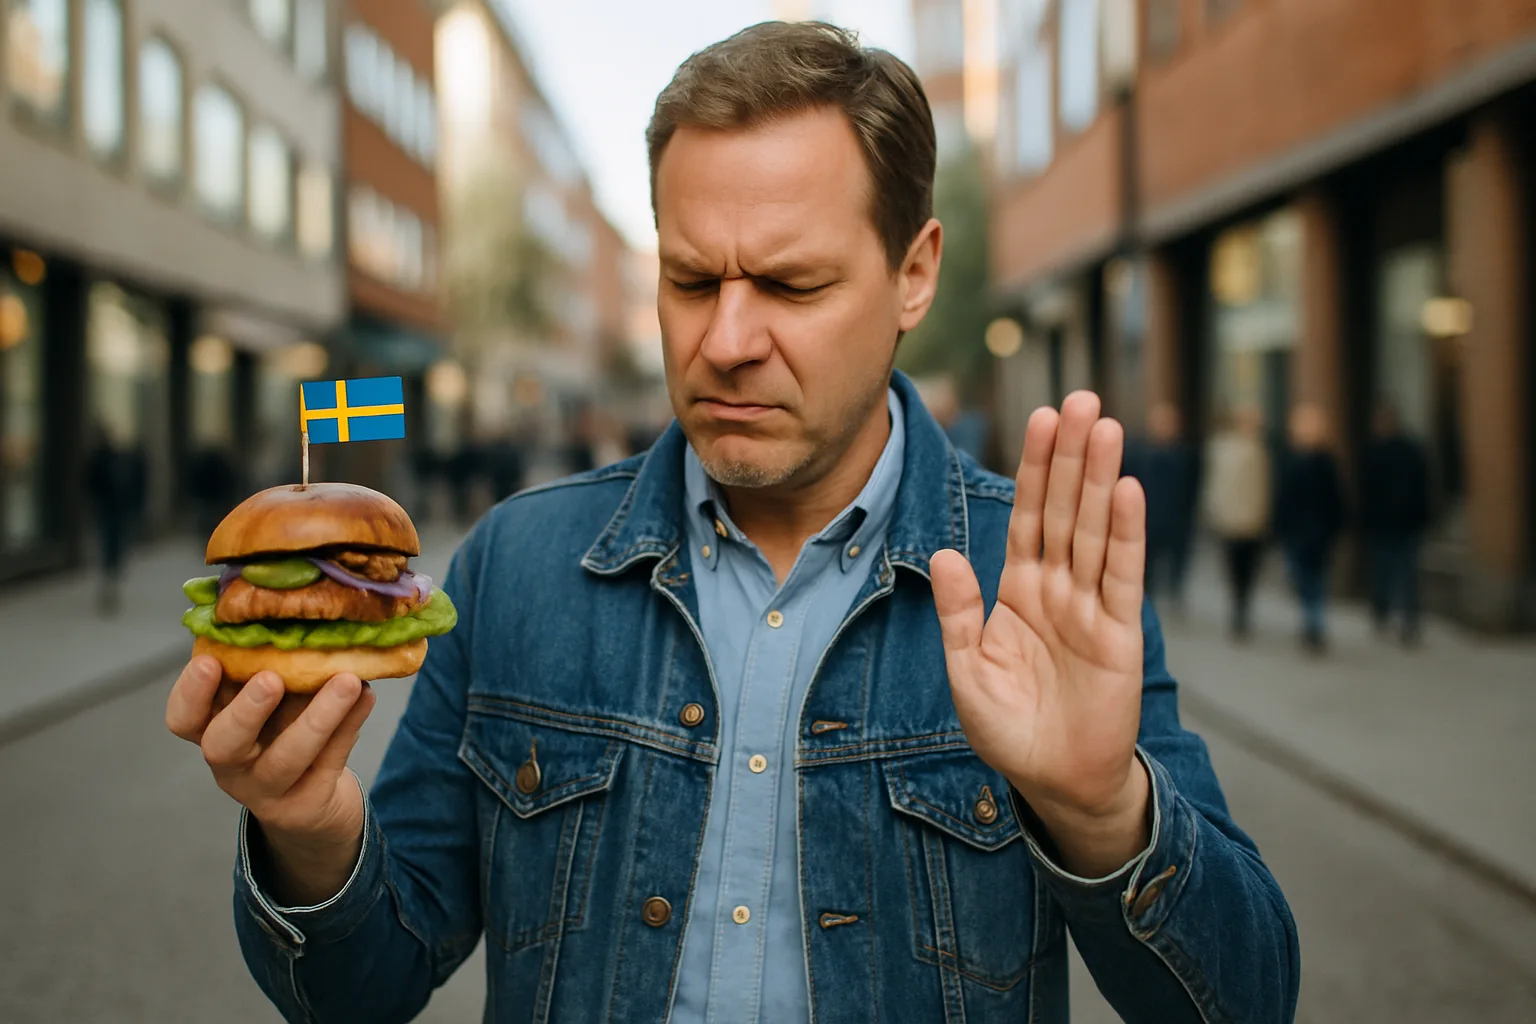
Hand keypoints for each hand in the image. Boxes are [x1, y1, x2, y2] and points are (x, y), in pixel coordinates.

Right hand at [166, 655, 375, 902]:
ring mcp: (268, 790)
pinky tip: (366, 696)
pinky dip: (348, 726)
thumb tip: (293, 616)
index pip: (183, 720)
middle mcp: (232, 766)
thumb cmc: (281, 732)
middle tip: (271, 679)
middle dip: (245, 711)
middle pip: (223, 745)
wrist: (312, 800)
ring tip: (348, 681)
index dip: (190, 693)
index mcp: (212, 732)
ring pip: (287, 758)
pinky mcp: (308, 803)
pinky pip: (329, 762)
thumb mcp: (266, 704)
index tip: (209, 661)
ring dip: (318, 717)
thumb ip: (266, 670)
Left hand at [931, 392, 1148, 875]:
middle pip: (1064, 508)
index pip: (1027, 515)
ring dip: (1100, 478)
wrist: (1056, 782)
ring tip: (1106, 426)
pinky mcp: (1119, 633)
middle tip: (1081, 398)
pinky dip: (1125, 534)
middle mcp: (1058, 587)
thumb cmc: (1010, 728)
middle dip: (1071, 454)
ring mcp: (1091, 606)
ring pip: (1094, 530)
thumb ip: (959, 613)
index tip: (1040, 416)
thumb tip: (947, 555)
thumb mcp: (968, 670)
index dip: (1033, 467)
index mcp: (1018, 590)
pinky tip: (1128, 491)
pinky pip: (1121, 575)